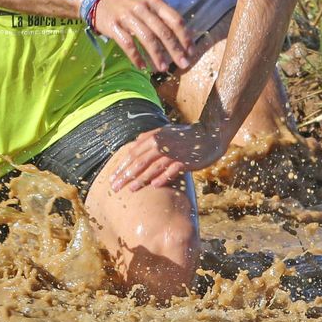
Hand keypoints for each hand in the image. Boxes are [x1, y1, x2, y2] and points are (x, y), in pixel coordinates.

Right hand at [92, 0, 193, 74]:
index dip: (185, 37)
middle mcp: (142, 8)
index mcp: (154, 2)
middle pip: (163, 31)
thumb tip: (183, 37)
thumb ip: (162, 17)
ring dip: (157, 55)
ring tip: (162, 68)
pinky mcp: (114, 26)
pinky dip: (136, 57)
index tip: (190, 51)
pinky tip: (142, 66)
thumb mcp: (147, 4)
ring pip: (147, 38)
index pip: (175, 20)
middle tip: (183, 64)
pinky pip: (128, 44)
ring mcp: (127, 16)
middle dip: (175, 50)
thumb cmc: (127, 5)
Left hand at [109, 123, 226, 192]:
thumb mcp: (164, 132)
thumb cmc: (185, 135)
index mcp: (152, 137)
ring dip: (140, 179)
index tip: (112, 178)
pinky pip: (171, 170)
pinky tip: (154, 186)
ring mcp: (172, 152)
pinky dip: (163, 177)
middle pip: (139, 162)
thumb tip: (135, 142)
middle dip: (125, 176)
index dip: (121, 167)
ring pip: (152, 167)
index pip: (132, 154)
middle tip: (115, 188)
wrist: (209, 135)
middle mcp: (160, 144)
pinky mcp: (185, 160)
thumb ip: (149, 136)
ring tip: (130, 190)